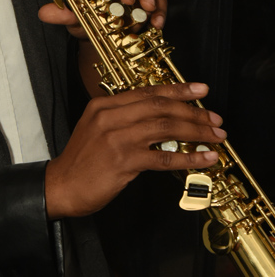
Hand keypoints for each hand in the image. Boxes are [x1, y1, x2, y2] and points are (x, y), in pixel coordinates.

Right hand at [44, 82, 225, 218]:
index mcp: (103, 105)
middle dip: (193, 112)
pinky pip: (164, 157)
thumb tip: (160, 118)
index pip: (147, 92)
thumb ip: (123, 118)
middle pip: (160, 107)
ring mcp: (116, 138)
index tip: (200, 90)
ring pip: (166, 128)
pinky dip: (188, 157)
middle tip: (214, 119)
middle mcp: (110, 117)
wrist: (61, 187)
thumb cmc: (81, 162)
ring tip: (215, 137)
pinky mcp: (123, 161)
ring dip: (196, 132)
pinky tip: (204, 158)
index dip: (177, 90)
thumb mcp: (96, 129)